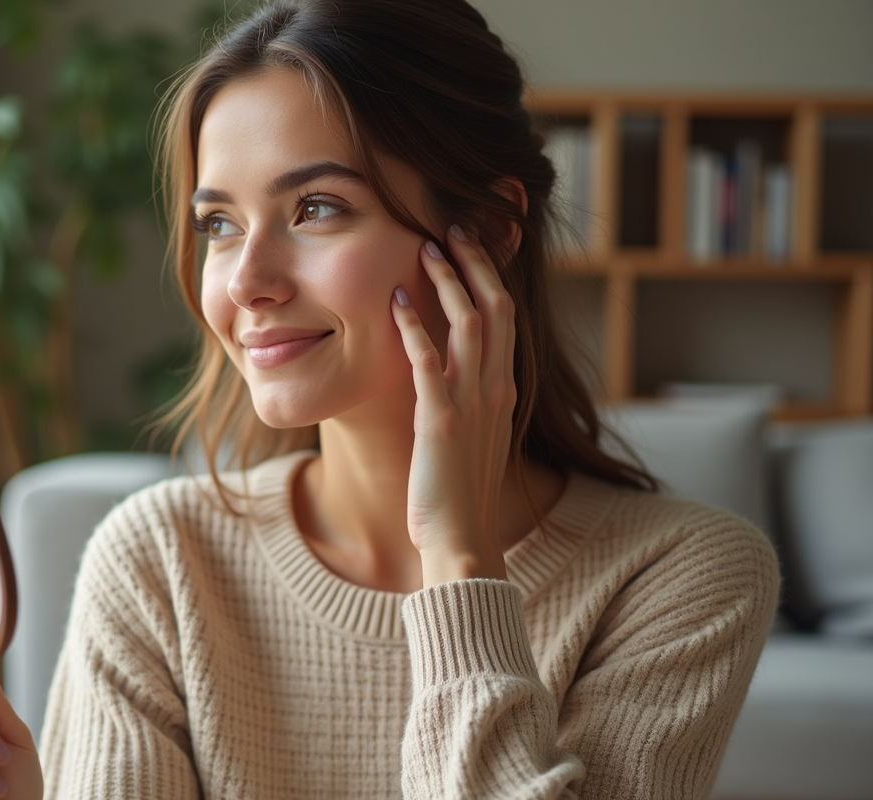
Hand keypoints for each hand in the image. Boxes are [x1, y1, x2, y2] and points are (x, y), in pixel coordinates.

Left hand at [390, 224, 516, 585]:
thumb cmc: (460, 494)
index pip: (505, 319)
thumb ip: (468, 401)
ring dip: (448, 282)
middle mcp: (496, 390)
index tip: (471, 247)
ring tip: (426, 248)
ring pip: (470, 324)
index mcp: (504, 391)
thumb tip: (448, 374)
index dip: (490, 277)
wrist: (462, 540)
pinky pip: (430, 361)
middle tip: (453, 228)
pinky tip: (397, 300)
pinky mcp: (440, 420)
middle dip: (475, 263)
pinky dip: (415, 327)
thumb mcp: (472, 438)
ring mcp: (472, 403)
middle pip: (495, 308)